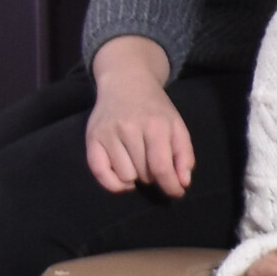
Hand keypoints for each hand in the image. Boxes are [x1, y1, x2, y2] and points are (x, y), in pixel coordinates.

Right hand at [84, 37, 193, 195]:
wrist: (126, 82)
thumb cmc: (155, 108)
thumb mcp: (177, 126)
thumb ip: (184, 155)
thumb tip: (182, 183)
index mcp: (155, 125)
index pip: (161, 167)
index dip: (170, 186)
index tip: (176, 193)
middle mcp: (129, 128)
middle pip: (144, 174)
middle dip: (154, 176)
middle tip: (154, 162)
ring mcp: (108, 133)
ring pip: (125, 176)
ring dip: (135, 177)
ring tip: (138, 161)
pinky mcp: (92, 138)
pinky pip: (100, 174)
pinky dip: (114, 183)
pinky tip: (124, 177)